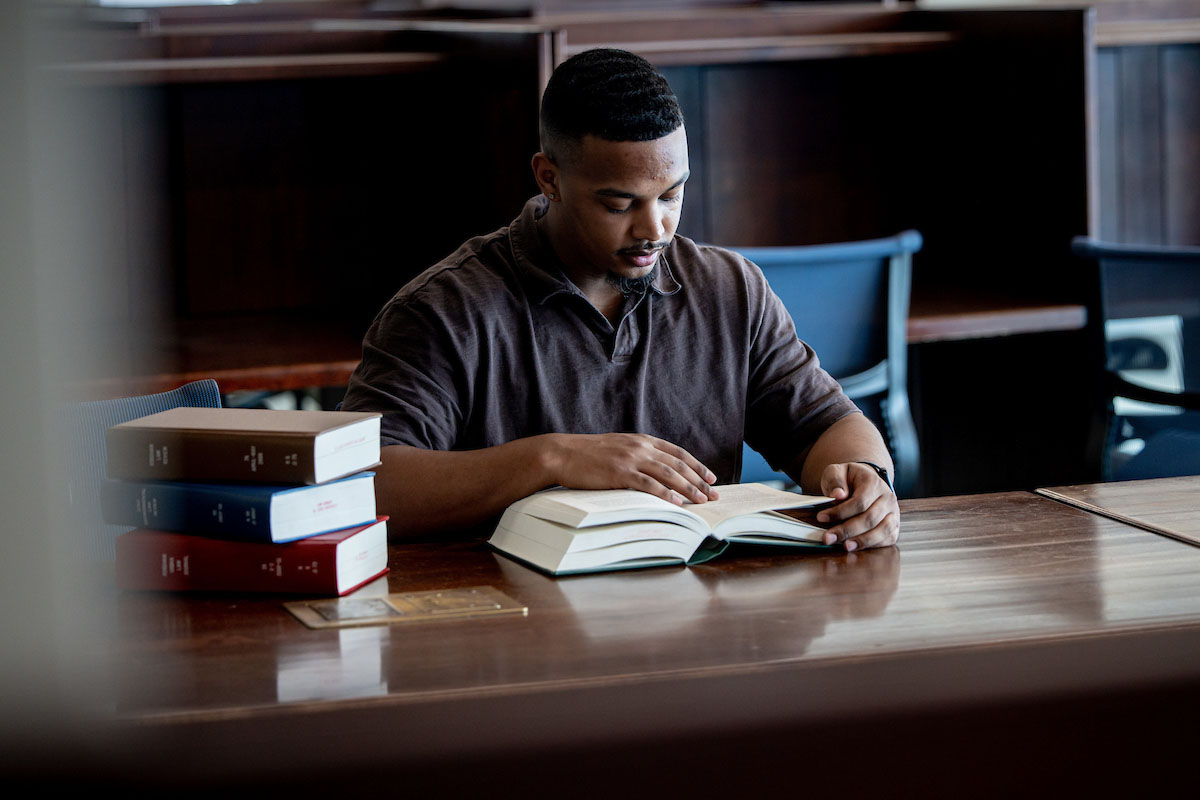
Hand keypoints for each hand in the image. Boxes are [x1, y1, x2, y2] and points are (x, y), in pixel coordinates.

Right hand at [542, 433, 719, 505]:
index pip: (677, 453)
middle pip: (677, 464)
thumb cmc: (588, 454)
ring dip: (687, 488)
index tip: (711, 477)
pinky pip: (648, 484)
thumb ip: (637, 455)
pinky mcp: (620, 473)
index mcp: (641, 440)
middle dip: (698, 480)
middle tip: (714, 493)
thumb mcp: (618, 447)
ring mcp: (630, 459)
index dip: (696, 465)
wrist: (562, 453)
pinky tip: (676, 502)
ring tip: (701, 500)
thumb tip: (655, 470)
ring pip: (667, 474)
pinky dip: (665, 493)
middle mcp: (640, 447)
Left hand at [814, 462, 898, 550]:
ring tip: (844, 546)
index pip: (859, 501)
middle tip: (828, 538)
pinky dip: (872, 545)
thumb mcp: (837, 472)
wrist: (864, 481)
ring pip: (882, 531)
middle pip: (869, 519)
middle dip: (847, 530)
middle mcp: (888, 498)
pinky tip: (857, 547)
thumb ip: (835, 480)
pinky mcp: (894, 526)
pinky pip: (887, 539)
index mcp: (874, 482)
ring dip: (862, 541)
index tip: (821, 518)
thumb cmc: (848, 479)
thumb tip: (838, 495)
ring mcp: (893, 513)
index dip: (840, 512)